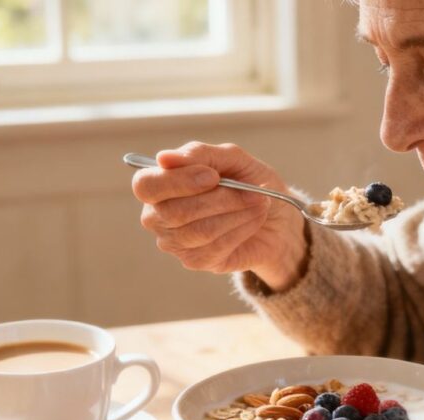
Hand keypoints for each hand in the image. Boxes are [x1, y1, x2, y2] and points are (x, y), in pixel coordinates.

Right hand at [131, 142, 306, 288]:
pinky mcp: (196, 261)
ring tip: (259, 203)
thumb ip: (200, 155)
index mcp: (159, 184)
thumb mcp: (232, 159)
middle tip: (252, 191)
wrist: (277, 217)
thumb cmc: (248, 183)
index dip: (178, 182)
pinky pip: (216, 248)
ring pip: (199, 231)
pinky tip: (255, 219)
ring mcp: (174, 242)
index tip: (213, 176)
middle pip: (174, 212)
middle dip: (220, 200)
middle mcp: (158, 215)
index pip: (146, 186)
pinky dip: (242, 230)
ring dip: (237, 214)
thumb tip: (164, 158)